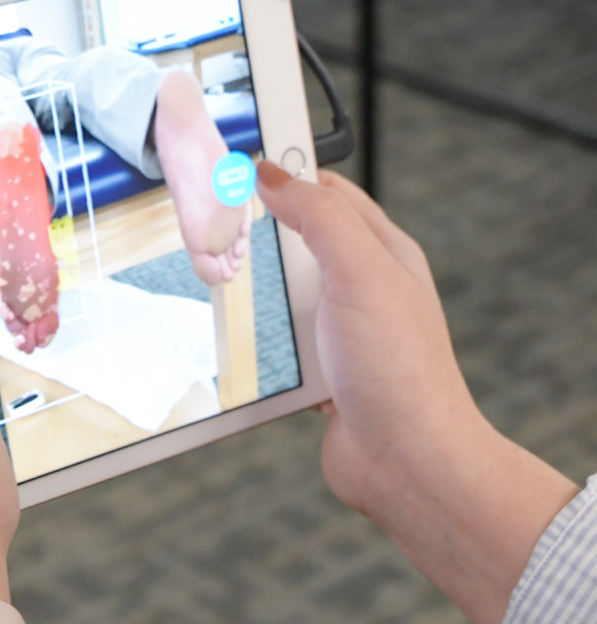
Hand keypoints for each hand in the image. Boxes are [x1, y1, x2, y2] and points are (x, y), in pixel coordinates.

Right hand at [257, 162, 577, 623]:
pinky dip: (257, 339)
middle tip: (217, 222)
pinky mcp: (319, 371)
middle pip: (299, 240)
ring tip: (221, 280)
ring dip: (255, 291)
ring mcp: (340, 330)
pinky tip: (238, 339)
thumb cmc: (400, 370)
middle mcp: (363, 287)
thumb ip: (318, 217)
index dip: (289, 171)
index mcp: (382, 252)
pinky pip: (277, 342)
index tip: (242, 162)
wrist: (407, 462)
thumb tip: (273, 174)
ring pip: (282, 292)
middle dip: (260, 231)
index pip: (330, 192)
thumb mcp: (360, 272)